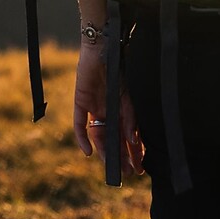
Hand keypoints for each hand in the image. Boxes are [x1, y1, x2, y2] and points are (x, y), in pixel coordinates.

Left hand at [72, 44, 142, 175]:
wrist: (105, 45)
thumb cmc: (121, 65)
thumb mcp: (130, 95)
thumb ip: (130, 117)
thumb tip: (133, 141)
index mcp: (122, 108)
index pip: (127, 136)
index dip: (133, 153)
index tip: (139, 169)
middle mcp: (108, 111)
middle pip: (114, 140)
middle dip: (121, 157)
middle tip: (127, 173)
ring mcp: (94, 108)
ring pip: (99, 136)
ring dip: (105, 152)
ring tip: (112, 167)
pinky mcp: (81, 102)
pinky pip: (80, 125)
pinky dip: (83, 139)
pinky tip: (88, 152)